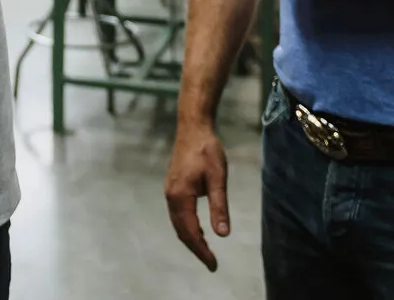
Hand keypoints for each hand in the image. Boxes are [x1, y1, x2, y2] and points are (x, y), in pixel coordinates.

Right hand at [164, 121, 229, 271]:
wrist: (193, 128)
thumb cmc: (207, 150)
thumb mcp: (218, 178)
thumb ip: (219, 207)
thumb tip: (223, 235)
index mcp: (180, 197)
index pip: (191, 232)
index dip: (202, 251)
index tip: (213, 265)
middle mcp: (171, 197)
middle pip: (181, 231)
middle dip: (196, 248)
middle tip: (211, 263)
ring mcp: (170, 191)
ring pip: (178, 223)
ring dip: (191, 238)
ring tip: (206, 250)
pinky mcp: (173, 187)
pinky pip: (178, 214)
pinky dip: (187, 227)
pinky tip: (199, 229)